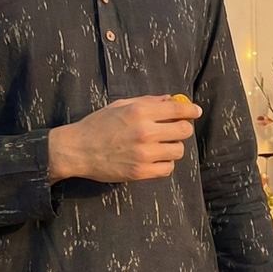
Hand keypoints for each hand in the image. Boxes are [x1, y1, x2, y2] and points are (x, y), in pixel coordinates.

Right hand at [47, 96, 199, 183]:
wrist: (77, 150)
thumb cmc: (97, 125)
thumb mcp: (120, 106)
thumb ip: (147, 102)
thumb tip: (169, 99)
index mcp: (140, 111)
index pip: (177, 109)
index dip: (190, 110)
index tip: (195, 112)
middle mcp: (145, 132)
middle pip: (183, 131)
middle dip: (183, 129)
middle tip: (176, 130)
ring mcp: (144, 154)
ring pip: (178, 151)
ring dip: (173, 147)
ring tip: (161, 146)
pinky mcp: (140, 172)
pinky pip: (167, 168)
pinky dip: (165, 164)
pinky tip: (155, 159)